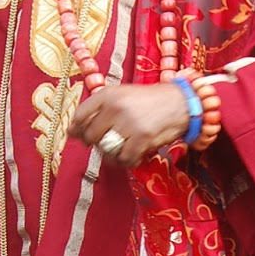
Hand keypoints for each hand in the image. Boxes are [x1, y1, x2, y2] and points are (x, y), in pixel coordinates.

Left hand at [69, 82, 189, 168]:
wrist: (181, 102)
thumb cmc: (149, 101)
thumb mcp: (122, 95)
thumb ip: (100, 109)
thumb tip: (73, 131)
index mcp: (108, 94)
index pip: (80, 116)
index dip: (77, 130)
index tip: (80, 137)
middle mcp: (115, 106)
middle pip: (91, 136)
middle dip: (98, 144)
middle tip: (110, 143)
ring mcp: (128, 123)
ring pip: (107, 150)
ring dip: (114, 154)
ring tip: (125, 149)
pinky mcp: (141, 137)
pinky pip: (125, 158)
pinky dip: (129, 161)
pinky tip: (135, 154)